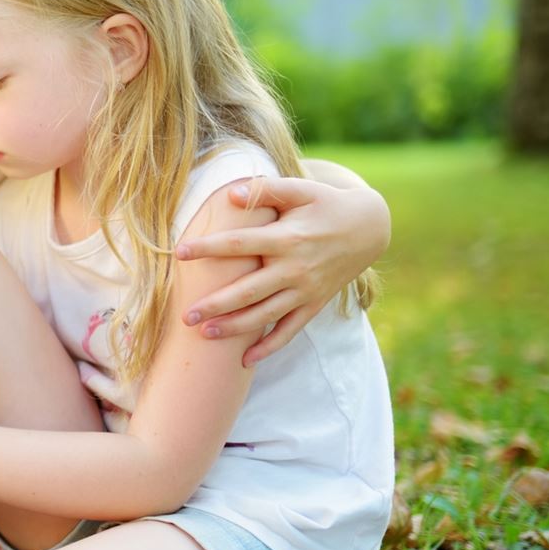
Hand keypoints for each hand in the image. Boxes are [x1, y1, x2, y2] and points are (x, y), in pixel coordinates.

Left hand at [175, 176, 388, 365]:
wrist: (369, 228)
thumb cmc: (326, 204)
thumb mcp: (302, 190)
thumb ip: (266, 190)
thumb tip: (230, 194)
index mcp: (287, 238)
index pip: (240, 243)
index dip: (209, 248)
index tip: (179, 253)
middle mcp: (295, 269)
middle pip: (249, 290)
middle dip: (216, 305)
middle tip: (186, 316)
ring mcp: (305, 290)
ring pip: (266, 314)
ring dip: (236, 327)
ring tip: (206, 334)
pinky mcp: (314, 304)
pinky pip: (291, 330)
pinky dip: (270, 346)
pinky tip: (246, 360)